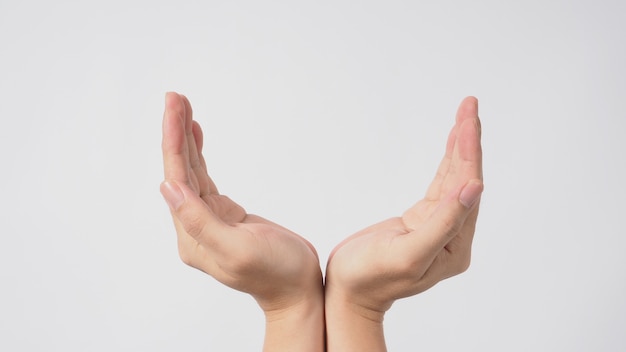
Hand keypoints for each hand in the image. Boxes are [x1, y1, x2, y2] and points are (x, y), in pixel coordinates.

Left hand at [159, 92, 322, 313]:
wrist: (298, 290)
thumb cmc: (276, 274)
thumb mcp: (237, 249)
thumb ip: (200, 220)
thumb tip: (168, 187)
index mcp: (192, 236)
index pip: (178, 178)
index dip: (175, 141)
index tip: (174, 106)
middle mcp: (194, 226)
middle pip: (180, 170)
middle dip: (177, 132)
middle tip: (175, 96)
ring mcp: (209, 219)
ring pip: (192, 171)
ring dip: (186, 138)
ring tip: (182, 106)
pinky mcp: (224, 214)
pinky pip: (205, 178)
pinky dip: (199, 154)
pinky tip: (196, 135)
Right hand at [325, 97, 482, 349]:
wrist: (348, 293)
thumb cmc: (370, 278)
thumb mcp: (408, 254)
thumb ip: (444, 223)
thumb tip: (473, 188)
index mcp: (455, 247)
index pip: (467, 190)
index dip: (468, 154)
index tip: (468, 120)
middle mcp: (453, 236)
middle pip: (465, 180)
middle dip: (467, 141)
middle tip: (469, 105)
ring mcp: (439, 228)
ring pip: (454, 179)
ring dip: (460, 146)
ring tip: (466, 113)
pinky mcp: (422, 221)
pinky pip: (440, 185)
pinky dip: (447, 161)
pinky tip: (453, 142)